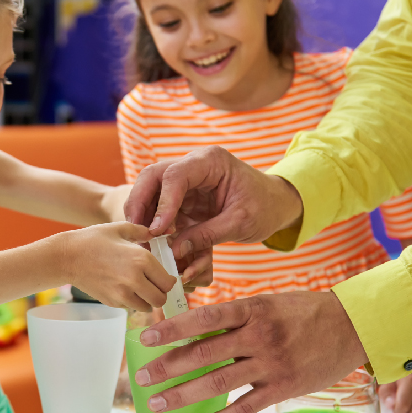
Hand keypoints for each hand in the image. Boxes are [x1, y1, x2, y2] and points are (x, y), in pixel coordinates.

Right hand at [61, 222, 176, 310]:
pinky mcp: (112, 302)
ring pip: (147, 307)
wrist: (66, 257)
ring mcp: (122, 294)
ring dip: (146, 300)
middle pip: (160, 299)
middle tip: (154, 285)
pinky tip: (124, 289)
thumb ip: (142, 231)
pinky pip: (131, 307)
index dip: (169, 280)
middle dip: (160, 293)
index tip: (164, 277)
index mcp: (141, 259)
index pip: (168, 281)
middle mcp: (135, 280)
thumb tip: (157, 233)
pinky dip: (132, 301)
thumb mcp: (119, 228)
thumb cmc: (93, 240)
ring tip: (139, 288)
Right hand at [123, 147, 302, 283]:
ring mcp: (186, 179)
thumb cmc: (265, 207)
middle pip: (153, 176)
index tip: (156, 231)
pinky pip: (160, 206)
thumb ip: (206, 236)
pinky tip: (153, 241)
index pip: (175, 176)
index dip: (162, 204)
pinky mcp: (183, 196)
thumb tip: (173, 251)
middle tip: (135, 230)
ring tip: (141, 239)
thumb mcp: (240, 224)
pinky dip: (154, 222)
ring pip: (150, 189)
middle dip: (140, 203)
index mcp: (210, 161)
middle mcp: (193, 164)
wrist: (276, 203)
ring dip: (143, 214)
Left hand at [132, 291, 367, 412]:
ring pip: (218, 382)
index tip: (146, 337)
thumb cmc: (304, 311)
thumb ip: (234, 316)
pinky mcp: (282, 388)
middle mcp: (258, 336)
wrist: (352, 325)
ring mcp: (271, 364)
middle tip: (141, 377)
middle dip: (168, 366)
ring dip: (183, 394)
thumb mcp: (267, 302)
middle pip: (204, 353)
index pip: (204, 318)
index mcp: (251, 309)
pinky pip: (244, 408)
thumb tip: (192, 329)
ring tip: (157, 402)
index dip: (173, 328)